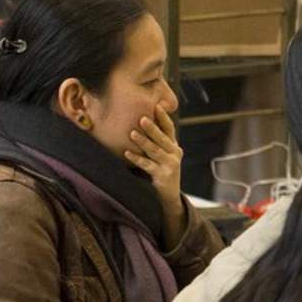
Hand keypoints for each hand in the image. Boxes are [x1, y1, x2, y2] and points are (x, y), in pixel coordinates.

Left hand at [126, 104, 185, 234]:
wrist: (169, 195)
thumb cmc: (161, 171)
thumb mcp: (163, 155)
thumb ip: (156, 141)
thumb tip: (140, 121)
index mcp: (174, 146)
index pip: (170, 128)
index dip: (163, 117)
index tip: (156, 106)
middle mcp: (175, 153)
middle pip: (162, 138)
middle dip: (152, 128)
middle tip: (142, 118)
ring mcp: (170, 165)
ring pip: (155, 151)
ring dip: (143, 142)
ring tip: (132, 134)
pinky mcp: (163, 176)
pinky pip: (148, 165)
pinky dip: (137, 159)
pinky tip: (127, 153)